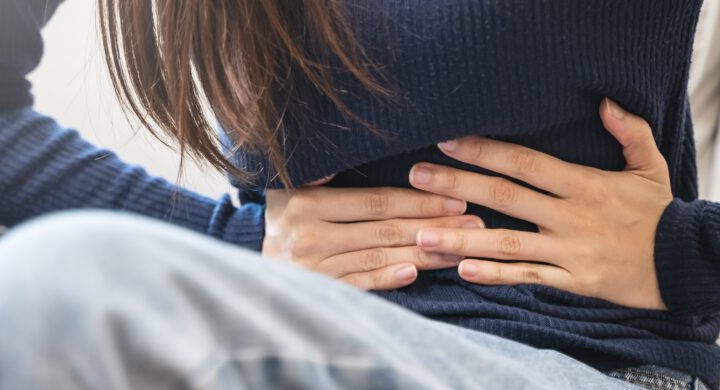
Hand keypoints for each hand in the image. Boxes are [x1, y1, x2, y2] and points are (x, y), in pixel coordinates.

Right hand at [264, 185, 483, 290]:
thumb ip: (317, 170)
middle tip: (474, 224)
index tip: (457, 199)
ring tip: (460, 249)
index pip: (375, 200)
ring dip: (424, 253)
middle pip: (383, 228)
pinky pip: (358, 284)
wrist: (246, 271)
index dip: (418, 200)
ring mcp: (312, 268)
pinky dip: (387, 278)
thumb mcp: (288, 187)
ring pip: (378, 257)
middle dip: (433, 225)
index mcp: (306, 203)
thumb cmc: (282, 222)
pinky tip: (414, 271)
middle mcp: (308, 235)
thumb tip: (345, 149)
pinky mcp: (316, 293)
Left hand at [409, 99, 671, 309]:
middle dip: (457, 184)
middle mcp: (571, 216)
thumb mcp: (651, 166)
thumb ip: (628, 131)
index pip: (525, 163)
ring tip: (421, 234)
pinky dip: (496, 276)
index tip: (448, 140)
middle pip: (504, 197)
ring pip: (507, 244)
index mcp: (584, 185)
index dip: (485, 150)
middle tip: (415, 175)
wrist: (688, 264)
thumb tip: (604, 101)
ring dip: (461, 239)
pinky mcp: (573, 282)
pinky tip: (463, 271)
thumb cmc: (663, 213)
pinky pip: (528, 278)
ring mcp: (570, 252)